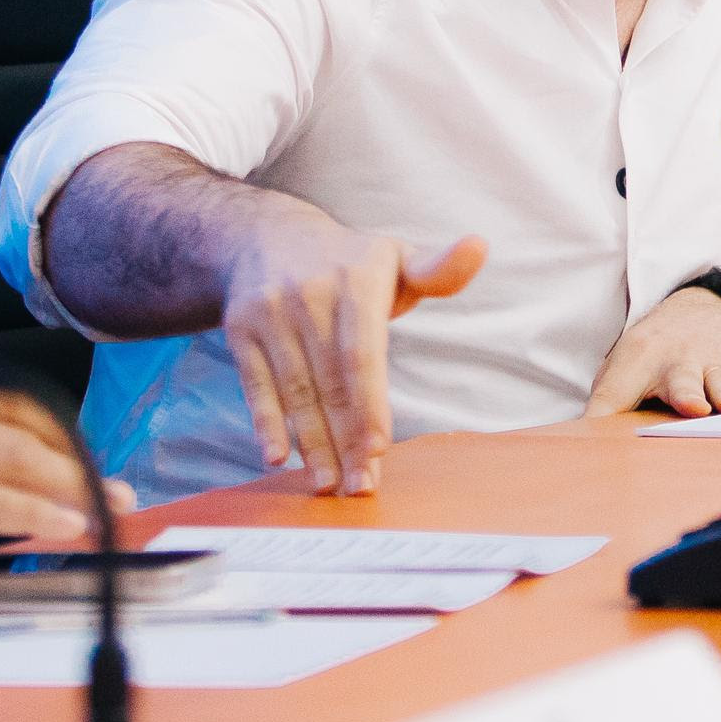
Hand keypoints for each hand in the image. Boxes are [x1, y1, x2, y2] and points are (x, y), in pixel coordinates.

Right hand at [0, 381, 114, 588]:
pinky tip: (70, 527)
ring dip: (77, 491)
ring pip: (23, 463)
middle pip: (27, 433)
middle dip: (80, 464)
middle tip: (117, 491)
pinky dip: (43, 515)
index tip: (82, 457)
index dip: (56, 432)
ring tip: (110, 514)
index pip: (8, 403)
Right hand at [222, 215, 488, 495]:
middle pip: (329, 383)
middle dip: (344, 440)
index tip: (377, 449)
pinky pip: (256, 384)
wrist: (266, 235)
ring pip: (295, 390)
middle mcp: (309, 296)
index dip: (368, 405)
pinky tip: (278, 457)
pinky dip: (266, 423)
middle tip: (360, 486)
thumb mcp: (395, 256)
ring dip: (311, 443)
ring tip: (328, 485)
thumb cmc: (348, 261)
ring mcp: (270, 313)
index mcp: (355, 282)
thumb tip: (479, 247)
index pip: (361, 356)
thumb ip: (439, 268)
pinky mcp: (241, 330)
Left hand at [589, 286, 720, 418]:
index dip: (607, 409)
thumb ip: (605, 406)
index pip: (618, 389)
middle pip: (682, 382)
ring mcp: (718, 364)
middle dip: (686, 395)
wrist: (706, 308)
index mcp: (640, 363)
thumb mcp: (622, 371)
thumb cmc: (657, 355)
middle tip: (691, 407)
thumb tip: (579, 446)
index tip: (597, 430)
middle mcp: (681, 362)